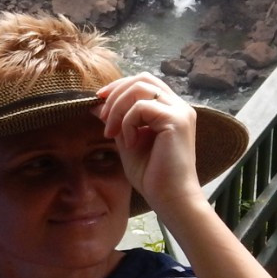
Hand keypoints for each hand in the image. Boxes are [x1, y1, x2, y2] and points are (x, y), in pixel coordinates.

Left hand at [97, 73, 200, 211]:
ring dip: (118, 108)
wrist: (170, 198)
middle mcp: (178, 106)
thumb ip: (116, 121)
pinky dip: (128, 122)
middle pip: (142, 79)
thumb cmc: (152, 175)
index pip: (143, 82)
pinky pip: (142, 107)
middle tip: (102, 116)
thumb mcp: (127, 141)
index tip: (98, 102)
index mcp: (170, 109)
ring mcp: (180, 112)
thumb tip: (96, 105)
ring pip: (140, 88)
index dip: (118, 87)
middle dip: (115, 93)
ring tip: (112, 132)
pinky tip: (130, 142)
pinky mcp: (177, 121)